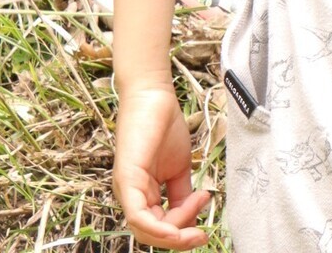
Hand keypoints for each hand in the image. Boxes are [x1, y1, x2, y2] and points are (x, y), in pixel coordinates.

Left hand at [113, 84, 210, 248]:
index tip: (205, 213)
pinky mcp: (127, 178)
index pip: (160, 227)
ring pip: (144, 231)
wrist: (154, 94)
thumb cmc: (164, 125)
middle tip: (202, 234)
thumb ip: (182, 194)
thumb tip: (193, 215)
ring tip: (196, 221)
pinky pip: (137, 216)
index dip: (183, 228)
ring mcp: (126, 188)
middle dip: (180, 239)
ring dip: (174, 234)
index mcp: (141, 194)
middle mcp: (130, 195)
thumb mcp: (179, 167)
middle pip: (152, 234)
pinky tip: (176, 228)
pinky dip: (158, 229)